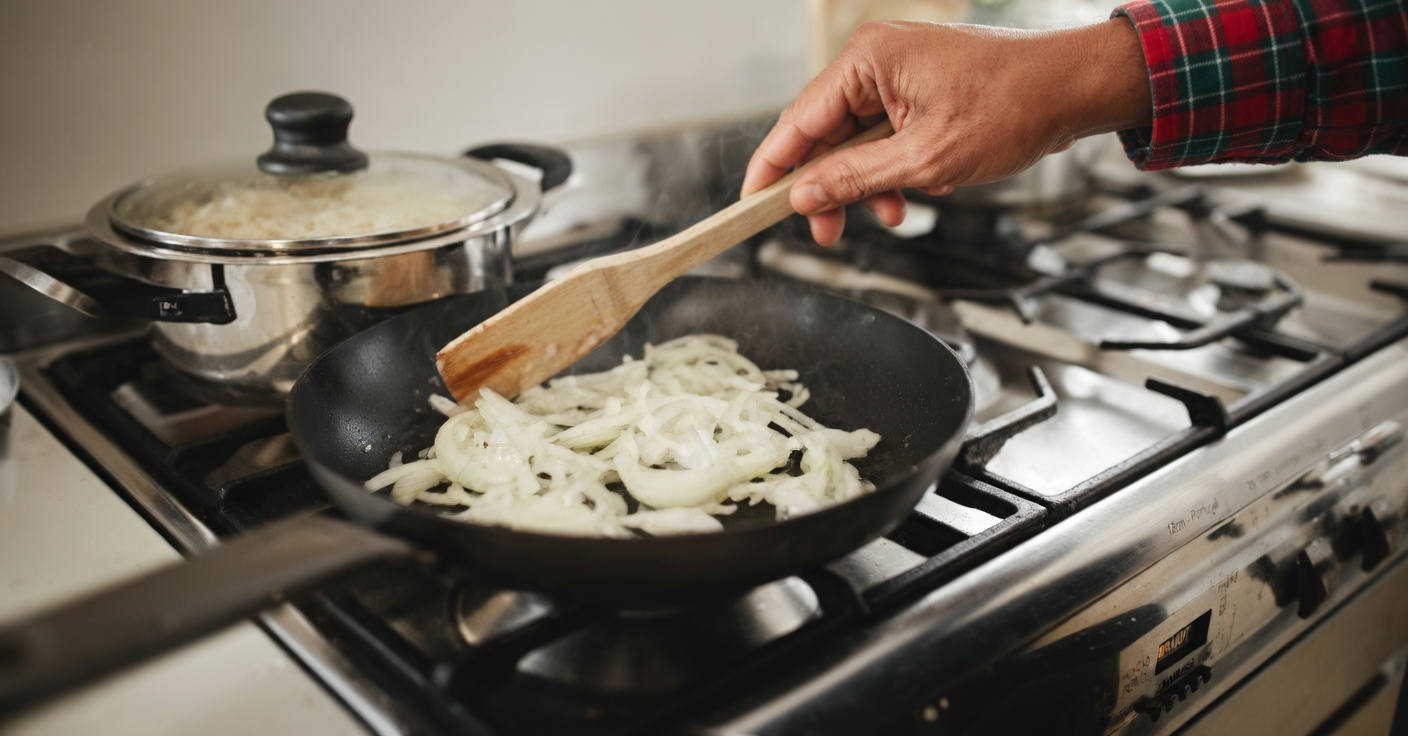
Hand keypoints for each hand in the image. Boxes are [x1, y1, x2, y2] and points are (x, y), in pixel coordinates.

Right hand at [741, 18, 1151, 244]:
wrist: (1075, 90)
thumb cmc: (1015, 105)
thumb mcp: (925, 158)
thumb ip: (855, 179)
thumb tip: (803, 196)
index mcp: (867, 60)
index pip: (797, 120)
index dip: (771, 168)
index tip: (751, 204)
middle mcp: (876, 61)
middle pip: (823, 135)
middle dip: (828, 187)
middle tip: (828, 231)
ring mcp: (897, 75)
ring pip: (854, 143)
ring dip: (867, 186)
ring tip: (895, 214)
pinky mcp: (917, 92)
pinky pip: (884, 138)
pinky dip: (892, 171)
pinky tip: (917, 191)